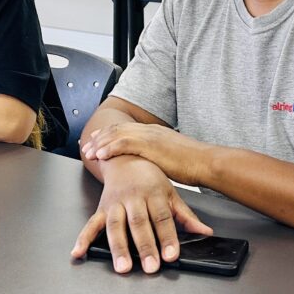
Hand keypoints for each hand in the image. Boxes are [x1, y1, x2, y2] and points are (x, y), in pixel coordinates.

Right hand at [71, 156, 212, 273]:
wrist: (124, 157)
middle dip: (145, 246)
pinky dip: (83, 238)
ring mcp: (115, 203)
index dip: (168, 237)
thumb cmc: (150, 178)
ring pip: (116, 225)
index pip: (162, 218)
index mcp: (154, 193)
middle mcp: (134, 197)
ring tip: (123, 267)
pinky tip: (78, 252)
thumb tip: (205, 232)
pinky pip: (91, 223)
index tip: (172, 255)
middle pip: (139, 224)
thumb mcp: (171, 193)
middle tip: (150, 266)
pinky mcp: (101, 208)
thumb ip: (186, 216)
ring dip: (118, 248)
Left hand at [81, 122, 213, 185]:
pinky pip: (123, 144)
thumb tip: (153, 164)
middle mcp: (149, 131)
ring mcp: (149, 136)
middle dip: (100, 138)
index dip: (109, 134)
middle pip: (117, 130)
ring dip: (100, 143)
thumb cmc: (194, 164)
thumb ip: (159, 157)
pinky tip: (100, 155)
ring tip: (88, 152)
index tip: (98, 139)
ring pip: (116, 135)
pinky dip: (109, 148)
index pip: (126, 129)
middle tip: (86, 145)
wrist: (206, 162)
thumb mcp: (172, 157)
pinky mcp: (149, 145)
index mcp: (155, 132)